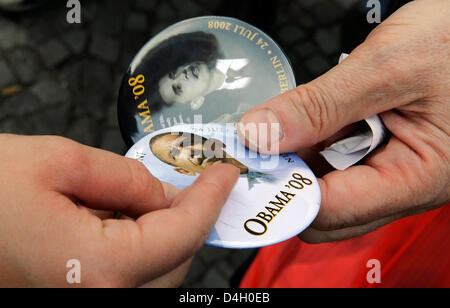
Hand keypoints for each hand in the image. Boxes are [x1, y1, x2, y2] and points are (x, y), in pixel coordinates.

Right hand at [0, 134, 238, 286]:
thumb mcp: (57, 163)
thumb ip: (124, 178)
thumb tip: (165, 192)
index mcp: (96, 270)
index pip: (182, 233)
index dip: (209, 198)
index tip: (225, 173)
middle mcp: (99, 301)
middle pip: (175, 260)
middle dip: (189, 217)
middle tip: (191, 180)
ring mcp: (85, 305)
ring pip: (156, 274)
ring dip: (166, 235)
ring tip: (147, 197)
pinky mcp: (75, 297)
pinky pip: (129, 279)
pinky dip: (141, 249)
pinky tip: (122, 220)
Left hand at [238, 0, 448, 242]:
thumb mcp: (387, 67)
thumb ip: (320, 106)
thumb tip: (259, 135)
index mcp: (419, 178)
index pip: (333, 211)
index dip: (283, 191)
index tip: (249, 163)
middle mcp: (405, 185)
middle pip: (326, 208)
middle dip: (288, 177)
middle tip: (257, 142)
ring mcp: (393, 170)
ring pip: (327, 185)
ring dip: (298, 159)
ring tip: (281, 124)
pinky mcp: (382, 153)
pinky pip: (336, 162)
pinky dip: (313, 144)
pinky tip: (304, 120)